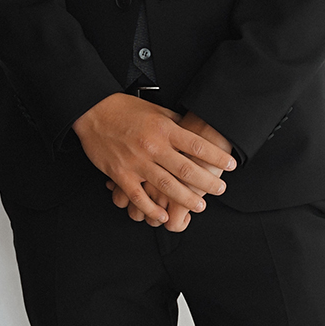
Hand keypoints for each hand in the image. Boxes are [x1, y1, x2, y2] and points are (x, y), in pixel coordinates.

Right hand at [104, 110, 235, 231]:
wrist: (92, 111)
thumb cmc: (123, 109)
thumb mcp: (155, 110)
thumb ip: (174, 124)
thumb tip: (193, 131)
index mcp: (163, 129)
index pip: (196, 145)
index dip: (216, 157)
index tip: (231, 165)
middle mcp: (153, 147)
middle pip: (186, 169)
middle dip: (207, 182)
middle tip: (220, 189)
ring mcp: (136, 162)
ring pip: (166, 186)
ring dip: (185, 198)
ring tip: (200, 205)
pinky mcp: (121, 174)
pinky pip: (138, 197)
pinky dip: (151, 209)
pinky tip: (163, 216)